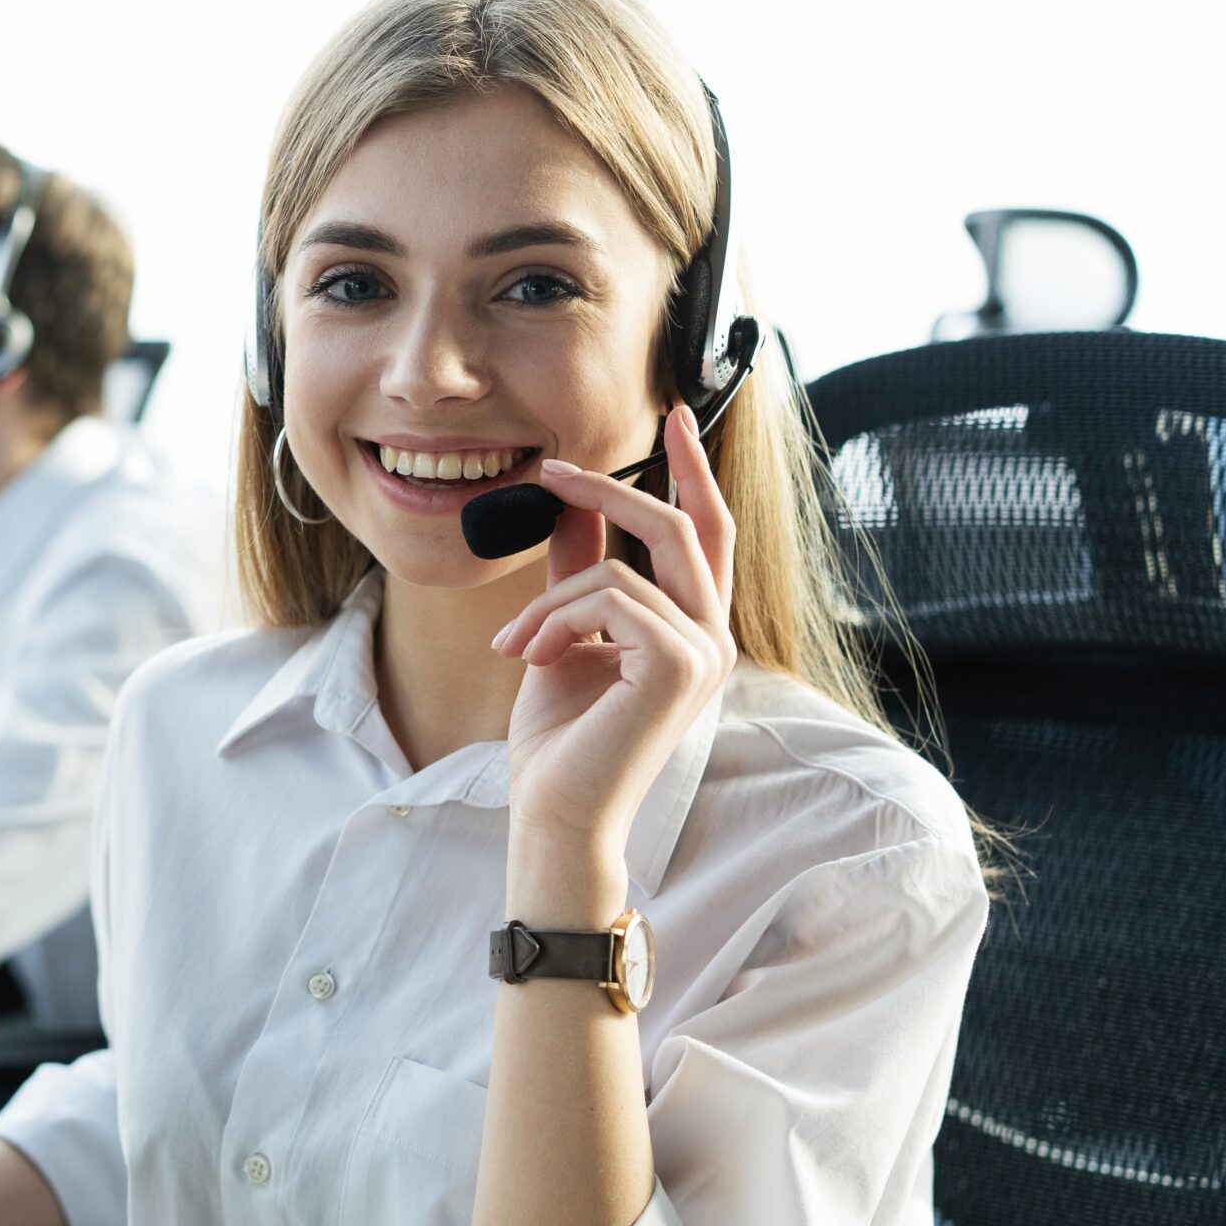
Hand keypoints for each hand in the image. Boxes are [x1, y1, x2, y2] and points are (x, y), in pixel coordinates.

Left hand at [492, 405, 736, 852]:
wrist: (554, 812)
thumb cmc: (560, 740)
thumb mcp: (563, 635)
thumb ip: (578, 570)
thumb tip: (572, 504)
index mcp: (693, 630)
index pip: (708, 533)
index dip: (694, 470)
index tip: (671, 414)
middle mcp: (712, 639)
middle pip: (679, 527)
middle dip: (610, 488)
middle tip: (548, 470)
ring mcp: (703, 653)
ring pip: (622, 570)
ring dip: (548, 600)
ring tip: (513, 644)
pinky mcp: (677, 666)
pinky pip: (610, 599)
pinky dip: (556, 620)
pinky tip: (530, 658)